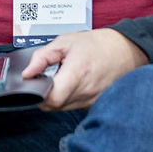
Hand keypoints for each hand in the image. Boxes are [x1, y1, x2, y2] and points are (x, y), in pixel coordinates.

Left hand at [22, 29, 147, 110]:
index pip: (52, 98)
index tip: (36, 83)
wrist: (125, 50)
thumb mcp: (64, 42)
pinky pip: (74, 107)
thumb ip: (42, 57)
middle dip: (45, 95)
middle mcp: (86, 91)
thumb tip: (27, 73)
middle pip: (54, 106)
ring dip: (57, 97)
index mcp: (77, 73)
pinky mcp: (94, 105)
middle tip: (49, 78)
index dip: (39, 94)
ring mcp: (92, 101)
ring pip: (63, 108)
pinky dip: (69, 99)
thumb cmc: (96, 44)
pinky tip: (73, 85)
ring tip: (64, 79)